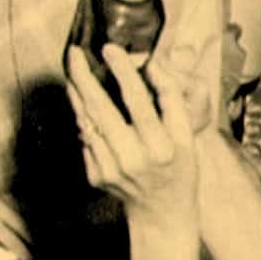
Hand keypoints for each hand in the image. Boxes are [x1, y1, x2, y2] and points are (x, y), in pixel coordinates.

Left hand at [65, 44, 197, 232]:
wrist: (162, 212)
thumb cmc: (178, 166)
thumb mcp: (187, 134)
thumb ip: (171, 98)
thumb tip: (151, 64)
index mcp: (162, 145)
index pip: (138, 100)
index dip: (123, 71)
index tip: (110, 47)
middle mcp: (134, 158)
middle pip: (102, 108)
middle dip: (84, 76)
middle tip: (75, 52)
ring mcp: (111, 169)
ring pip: (86, 120)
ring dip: (76, 92)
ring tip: (73, 69)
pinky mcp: (95, 175)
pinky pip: (84, 137)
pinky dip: (81, 115)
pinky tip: (82, 100)